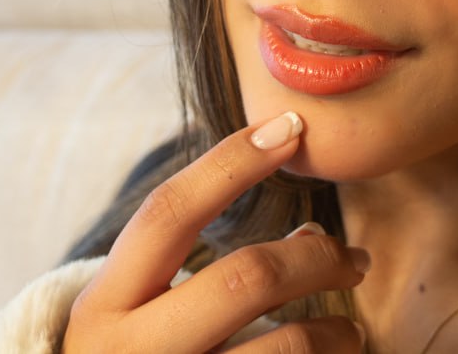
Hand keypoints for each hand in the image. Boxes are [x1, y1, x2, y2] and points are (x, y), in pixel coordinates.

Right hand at [63, 112, 369, 351]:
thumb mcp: (134, 315)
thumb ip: (200, 270)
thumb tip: (313, 237)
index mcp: (103, 306)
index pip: (169, 213)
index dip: (231, 162)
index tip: (291, 126)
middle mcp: (132, 353)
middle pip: (244, 279)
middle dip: (314, 260)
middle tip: (354, 259)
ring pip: (283, 347)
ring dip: (335, 331)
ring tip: (351, 332)